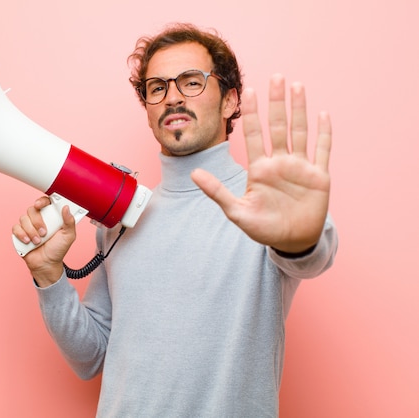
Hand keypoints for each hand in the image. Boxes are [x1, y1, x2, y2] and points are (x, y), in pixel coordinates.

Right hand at [12, 196, 76, 285]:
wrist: (47, 264)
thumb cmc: (58, 249)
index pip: (44, 202)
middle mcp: (38, 219)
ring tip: (38, 241)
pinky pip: (16, 228)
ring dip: (31, 231)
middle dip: (37, 222)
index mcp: (50, 216)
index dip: (41, 201)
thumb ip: (69, 222)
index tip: (39, 205)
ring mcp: (28, 226)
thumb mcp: (68, 236)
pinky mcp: (20, 233)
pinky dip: (21, 235)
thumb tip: (66, 208)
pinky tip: (28, 242)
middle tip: (44, 233)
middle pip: (32, 210)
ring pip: (23, 219)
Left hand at [191, 74, 331, 252]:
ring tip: (297, 86)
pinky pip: (322, 150)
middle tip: (276, 76)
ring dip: (299, 109)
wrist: (292, 242)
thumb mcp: (237, 212)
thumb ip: (217, 192)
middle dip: (277, 102)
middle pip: (278, 126)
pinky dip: (323, 133)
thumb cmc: (263, 228)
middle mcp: (280, 162)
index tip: (248, 91)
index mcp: (260, 169)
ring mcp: (300, 167)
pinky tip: (323, 114)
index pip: (253, 134)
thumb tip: (193, 174)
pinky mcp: (319, 176)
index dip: (251, 114)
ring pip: (300, 131)